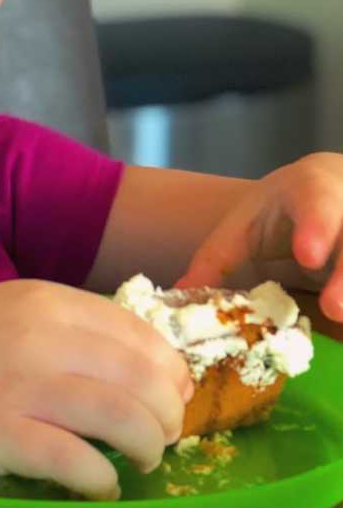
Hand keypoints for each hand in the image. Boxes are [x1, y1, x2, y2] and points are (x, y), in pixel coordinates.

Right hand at [0, 279, 191, 500]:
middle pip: (145, 378)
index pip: (143, 335)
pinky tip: (100, 486)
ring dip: (149, 447)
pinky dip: (103, 480)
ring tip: (142, 461)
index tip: (171, 397)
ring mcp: (20, 385)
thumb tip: (137, 370)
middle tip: (161, 437)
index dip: (171, 372)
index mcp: (50, 301)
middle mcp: (43, 336)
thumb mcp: (11, 310)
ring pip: (122, 417)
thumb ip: (68, 329)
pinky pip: (75, 461)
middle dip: (169, 416)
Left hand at [175, 153, 342, 319]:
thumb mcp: (245, 222)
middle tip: (335, 308)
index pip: (319, 202)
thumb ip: (216, 257)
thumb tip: (181, 294)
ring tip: (342, 318)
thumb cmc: (280, 212)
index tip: (308, 255)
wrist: (327, 189)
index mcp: (313, 190)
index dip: (318, 228)